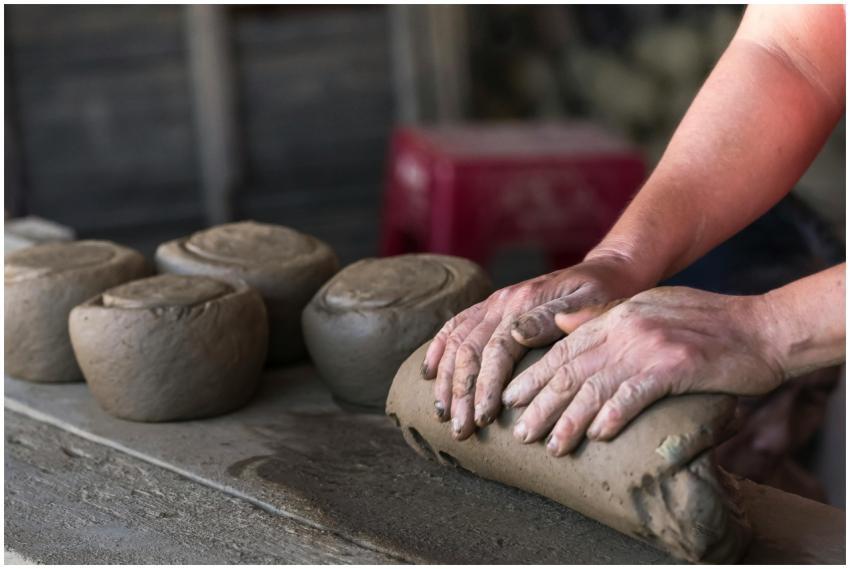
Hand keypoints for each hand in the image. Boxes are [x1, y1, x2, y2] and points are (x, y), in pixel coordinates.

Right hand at [420, 253, 645, 440]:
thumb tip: (516, 334)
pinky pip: (454, 326)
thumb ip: (555, 317)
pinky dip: (437, 351)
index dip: (486, 386)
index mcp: (525, 303)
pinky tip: (429, 375)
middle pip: (469, 350)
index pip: (496, 350)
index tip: (483, 420)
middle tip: (460, 430)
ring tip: (443, 415)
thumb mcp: (594, 302)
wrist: (606, 271)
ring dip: (446, 380)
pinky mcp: (489, 307)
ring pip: (456, 342)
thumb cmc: (606, 294)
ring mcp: (492, 303)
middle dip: (461, 393)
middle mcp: (502, 301)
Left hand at [504, 286, 784, 455]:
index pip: (563, 348)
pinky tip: (596, 436)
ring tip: (552, 446)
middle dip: (540, 404)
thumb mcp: (648, 307)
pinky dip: (612, 416)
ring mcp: (648, 345)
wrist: (762, 328)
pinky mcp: (674, 365)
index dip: (534, 376)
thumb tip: (560, 323)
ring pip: (594, 387)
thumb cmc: (707, 323)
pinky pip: (632, 394)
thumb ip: (604, 316)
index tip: (511, 400)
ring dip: (569, 420)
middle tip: (520, 433)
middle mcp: (625, 326)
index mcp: (615, 314)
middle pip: (570, 370)